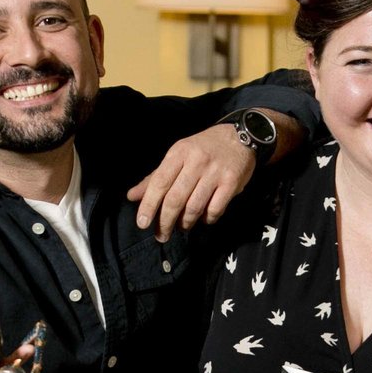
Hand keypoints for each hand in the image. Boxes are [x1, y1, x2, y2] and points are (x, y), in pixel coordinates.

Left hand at [125, 121, 257, 242]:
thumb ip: (155, 177)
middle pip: (175, 199)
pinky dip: (206, 219)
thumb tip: (132, 196)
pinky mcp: (232, 183)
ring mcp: (215, 172)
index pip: (159, 183)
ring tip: (182, 227)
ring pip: (194, 207)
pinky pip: (215, 209)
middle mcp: (196, 161)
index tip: (142, 223)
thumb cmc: (203, 148)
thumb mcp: (177, 155)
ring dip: (185, 223)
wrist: (239, 136)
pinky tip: (203, 219)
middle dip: (165, 221)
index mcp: (179, 153)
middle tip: (161, 235)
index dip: (149, 205)